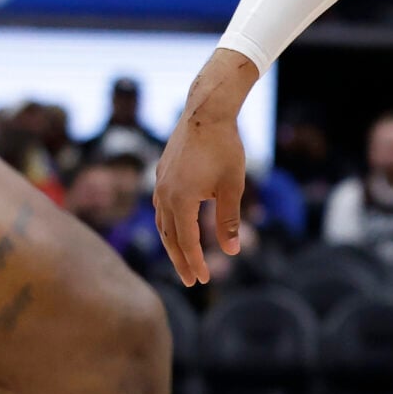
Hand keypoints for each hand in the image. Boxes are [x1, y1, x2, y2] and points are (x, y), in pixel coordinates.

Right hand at [152, 80, 251, 285]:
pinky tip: (176, 227)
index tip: (203, 280)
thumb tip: (231, 251)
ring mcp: (160, 183)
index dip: (195, 263)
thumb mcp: (232, 187)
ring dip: (172, 244)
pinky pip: (161, 206)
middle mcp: (164, 194)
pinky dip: (168, 223)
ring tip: (183, 259)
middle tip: (191, 281)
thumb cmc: (224, 148)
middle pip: (169, 237)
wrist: (206, 112)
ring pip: (162, 223)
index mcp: (181, 200)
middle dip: (180, 261)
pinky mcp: (162, 173)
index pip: (186, 242)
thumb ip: (229, 220)